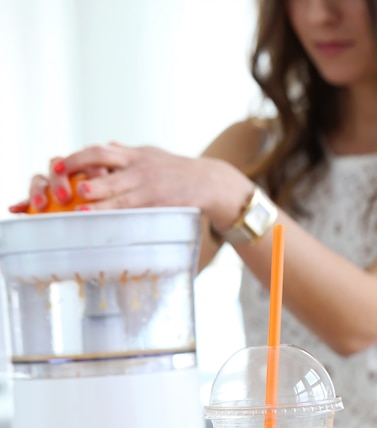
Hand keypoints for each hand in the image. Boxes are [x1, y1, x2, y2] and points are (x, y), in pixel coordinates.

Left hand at [8, 142, 252, 229]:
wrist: (211, 182)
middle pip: (101, 161)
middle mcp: (138, 164)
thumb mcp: (153, 156)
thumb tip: (107, 151)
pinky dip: (114, 214)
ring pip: (116, 188)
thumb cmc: (179, 172)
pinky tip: (101, 220)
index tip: (57, 166)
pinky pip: (133, 208)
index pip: (99, 151)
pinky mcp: (159, 201)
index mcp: (134, 154)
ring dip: (96, 197)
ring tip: (78, 204)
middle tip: (57, 179)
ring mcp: (148, 183)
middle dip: (76, 169)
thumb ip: (128, 156)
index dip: (76, 158)